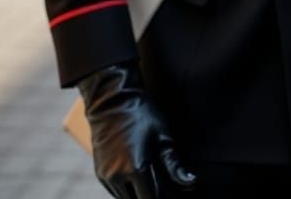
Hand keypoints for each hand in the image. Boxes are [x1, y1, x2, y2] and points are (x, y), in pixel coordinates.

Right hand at [77, 63, 194, 197]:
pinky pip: (116, 192)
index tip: (176, 192)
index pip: (152, 198)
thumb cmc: (142, 116)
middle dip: (152, 196)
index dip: (166, 197)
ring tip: (154, 180)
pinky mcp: (100, 174)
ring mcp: (106, 176)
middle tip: (166, 187)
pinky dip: (128, 190)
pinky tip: (140, 178)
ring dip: (139, 194)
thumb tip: (191, 183)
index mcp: (136, 169)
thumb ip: (175, 165)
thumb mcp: (163, 138)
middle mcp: (118, 177)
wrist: (112, 102)